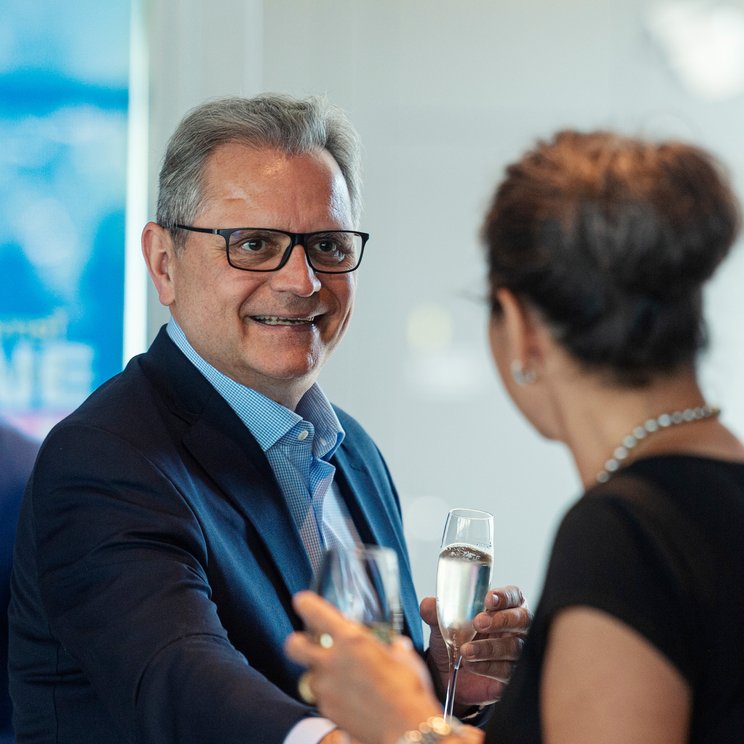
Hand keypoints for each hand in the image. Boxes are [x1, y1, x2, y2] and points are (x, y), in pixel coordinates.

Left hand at [286, 591, 441, 743]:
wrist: (405, 729)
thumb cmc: (407, 692)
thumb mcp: (404, 658)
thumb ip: (392, 647)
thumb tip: (395, 645)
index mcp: (351, 640)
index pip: (315, 612)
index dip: (305, 604)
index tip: (302, 601)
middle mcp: (332, 661)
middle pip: (294, 645)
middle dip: (297, 642)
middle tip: (308, 643)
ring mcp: (326, 688)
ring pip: (309, 674)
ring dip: (320, 673)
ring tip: (342, 678)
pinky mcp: (326, 710)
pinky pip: (320, 696)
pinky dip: (330, 694)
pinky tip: (349, 697)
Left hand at [421, 585, 530, 706]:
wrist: (448, 671)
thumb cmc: (454, 638)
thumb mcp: (443, 623)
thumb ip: (436, 612)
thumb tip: (428, 604)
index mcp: (503, 606)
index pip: (513, 596)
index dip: (504, 596)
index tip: (489, 599)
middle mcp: (515, 627)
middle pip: (521, 619)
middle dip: (500, 620)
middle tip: (479, 623)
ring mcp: (516, 651)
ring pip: (513, 647)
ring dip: (489, 648)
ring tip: (465, 650)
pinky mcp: (512, 675)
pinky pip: (506, 671)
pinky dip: (487, 667)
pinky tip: (471, 665)